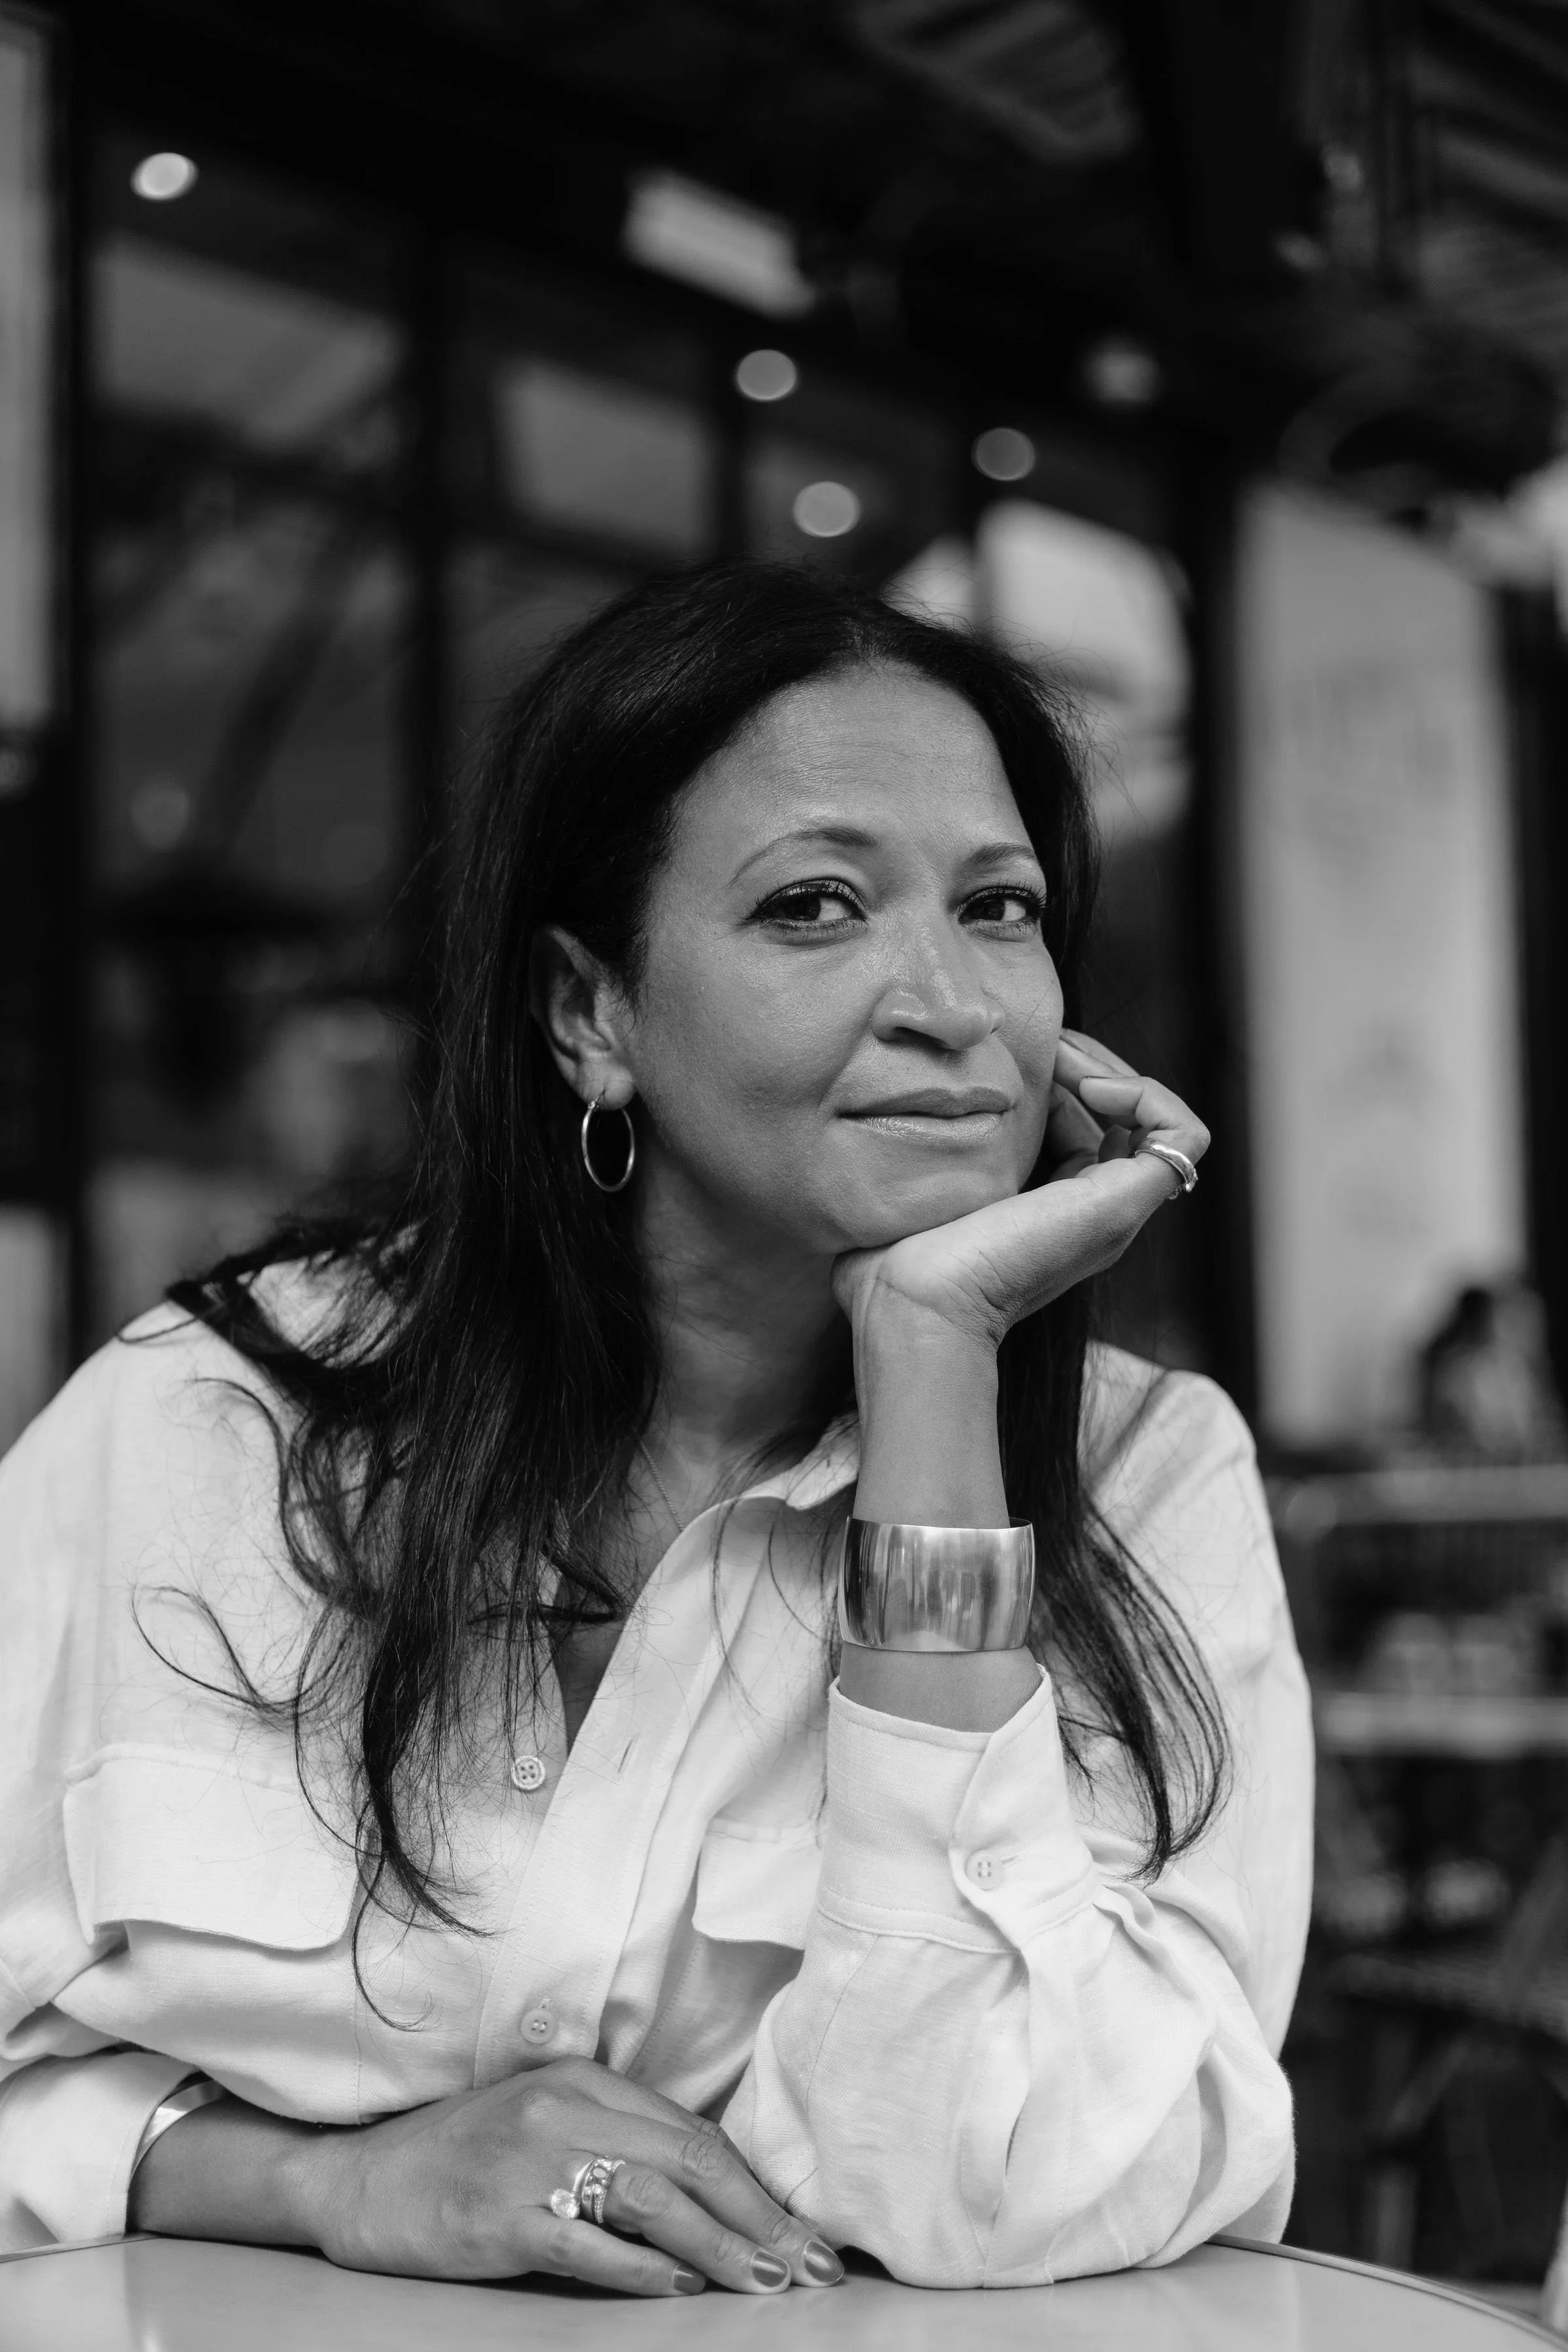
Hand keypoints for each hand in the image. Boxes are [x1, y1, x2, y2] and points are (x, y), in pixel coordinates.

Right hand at [308, 2056, 841, 2296]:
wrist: (361, 2178)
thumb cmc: (464, 2156)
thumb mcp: (546, 2123)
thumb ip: (617, 2140)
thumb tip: (713, 2190)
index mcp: (582, 2082)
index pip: (691, 2133)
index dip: (755, 2185)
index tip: (803, 2231)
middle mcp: (563, 2111)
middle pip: (686, 2162)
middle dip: (759, 2218)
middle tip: (811, 2264)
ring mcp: (531, 2162)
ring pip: (651, 2199)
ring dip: (720, 2246)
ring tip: (766, 2281)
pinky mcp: (501, 2215)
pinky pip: (587, 2242)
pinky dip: (641, 2268)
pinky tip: (680, 2287)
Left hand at [832, 1030, 1208, 1360]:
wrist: (913, 1300)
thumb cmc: (896, 1256)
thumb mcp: (923, 1181)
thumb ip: (936, 1151)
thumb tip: (922, 1102)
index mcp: (1044, 1208)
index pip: (1077, 1121)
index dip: (1056, 1077)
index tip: (1015, 1059)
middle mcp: (1087, 1210)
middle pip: (1116, 1115)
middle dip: (1085, 1062)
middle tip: (1043, 1047)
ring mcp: (1112, 1208)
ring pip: (1152, 1118)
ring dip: (1112, 1070)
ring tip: (1062, 1059)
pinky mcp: (1126, 1204)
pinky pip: (1183, 1134)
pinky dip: (1147, 1095)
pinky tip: (1091, 1086)